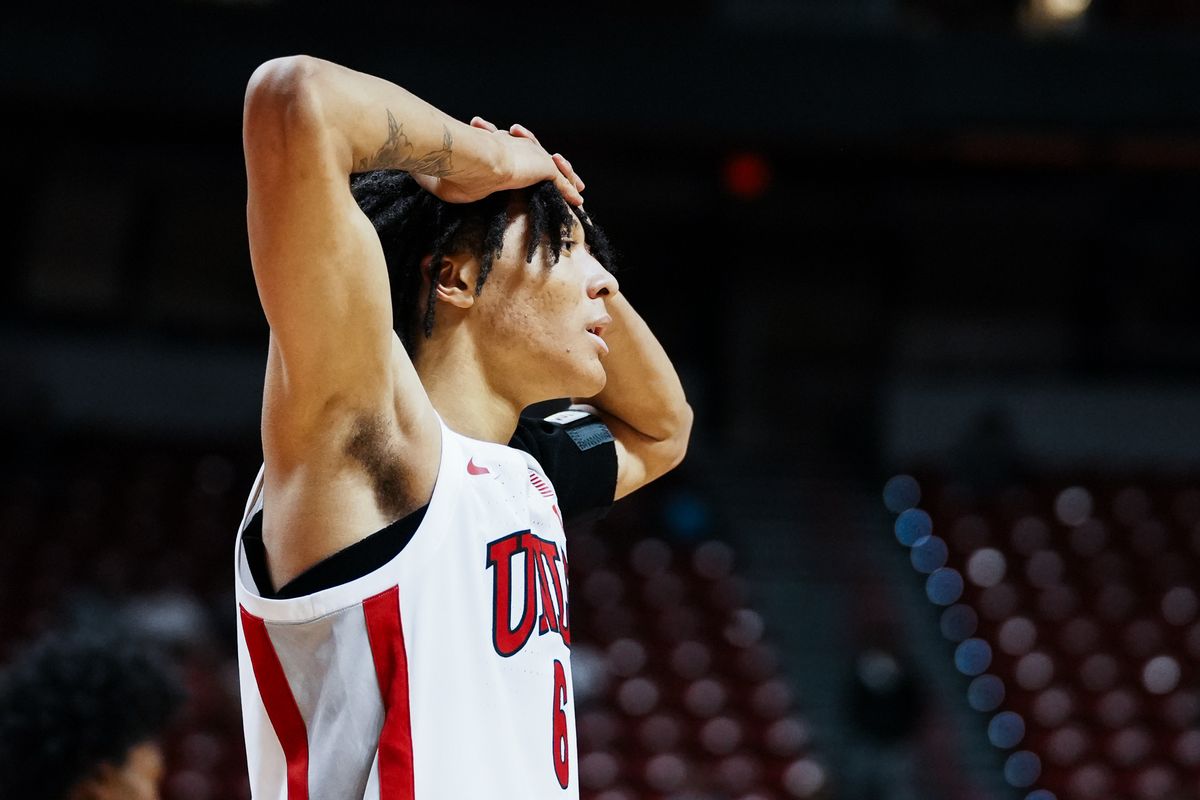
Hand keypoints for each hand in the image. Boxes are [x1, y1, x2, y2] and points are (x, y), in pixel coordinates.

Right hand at [412, 117, 584, 205]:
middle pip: (533, 157)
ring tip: (577, 191)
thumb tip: (421, 185)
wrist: (466, 157)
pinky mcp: (540, 166)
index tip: (516, 175)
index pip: (507, 157)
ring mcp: (527, 154)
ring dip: (565, 176)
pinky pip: (559, 179)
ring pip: (551, 166)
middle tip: (556, 173)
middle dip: (546, 167)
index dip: (515, 166)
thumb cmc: (450, 170)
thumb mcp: (442, 183)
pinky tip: (578, 199)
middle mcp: (511, 148)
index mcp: (490, 151)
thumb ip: (438, 184)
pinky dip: (568, 188)